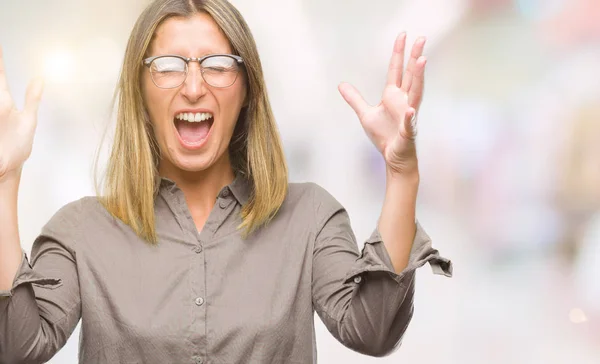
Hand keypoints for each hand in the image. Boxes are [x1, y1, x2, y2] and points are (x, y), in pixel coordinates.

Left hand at [0, 46, 43, 181]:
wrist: (1, 167)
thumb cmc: (14, 147)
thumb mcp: (28, 121)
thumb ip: (32, 98)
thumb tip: (38, 78)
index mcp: (3, 99)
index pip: (0, 73)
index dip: (1, 57)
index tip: (2, 44)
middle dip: (0, 66)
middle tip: (2, 52)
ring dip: (2, 82)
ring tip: (4, 79)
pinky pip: (1, 99)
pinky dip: (3, 93)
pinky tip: (6, 97)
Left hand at [339, 33, 426, 175]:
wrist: (393, 157)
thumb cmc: (384, 136)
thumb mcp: (365, 114)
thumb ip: (354, 99)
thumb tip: (341, 85)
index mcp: (393, 95)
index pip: (396, 70)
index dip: (398, 53)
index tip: (402, 36)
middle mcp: (404, 101)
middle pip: (410, 75)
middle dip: (415, 56)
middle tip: (421, 38)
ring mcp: (408, 115)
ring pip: (416, 92)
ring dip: (419, 77)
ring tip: (422, 61)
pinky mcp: (408, 131)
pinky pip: (409, 123)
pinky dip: (410, 118)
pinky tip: (410, 111)